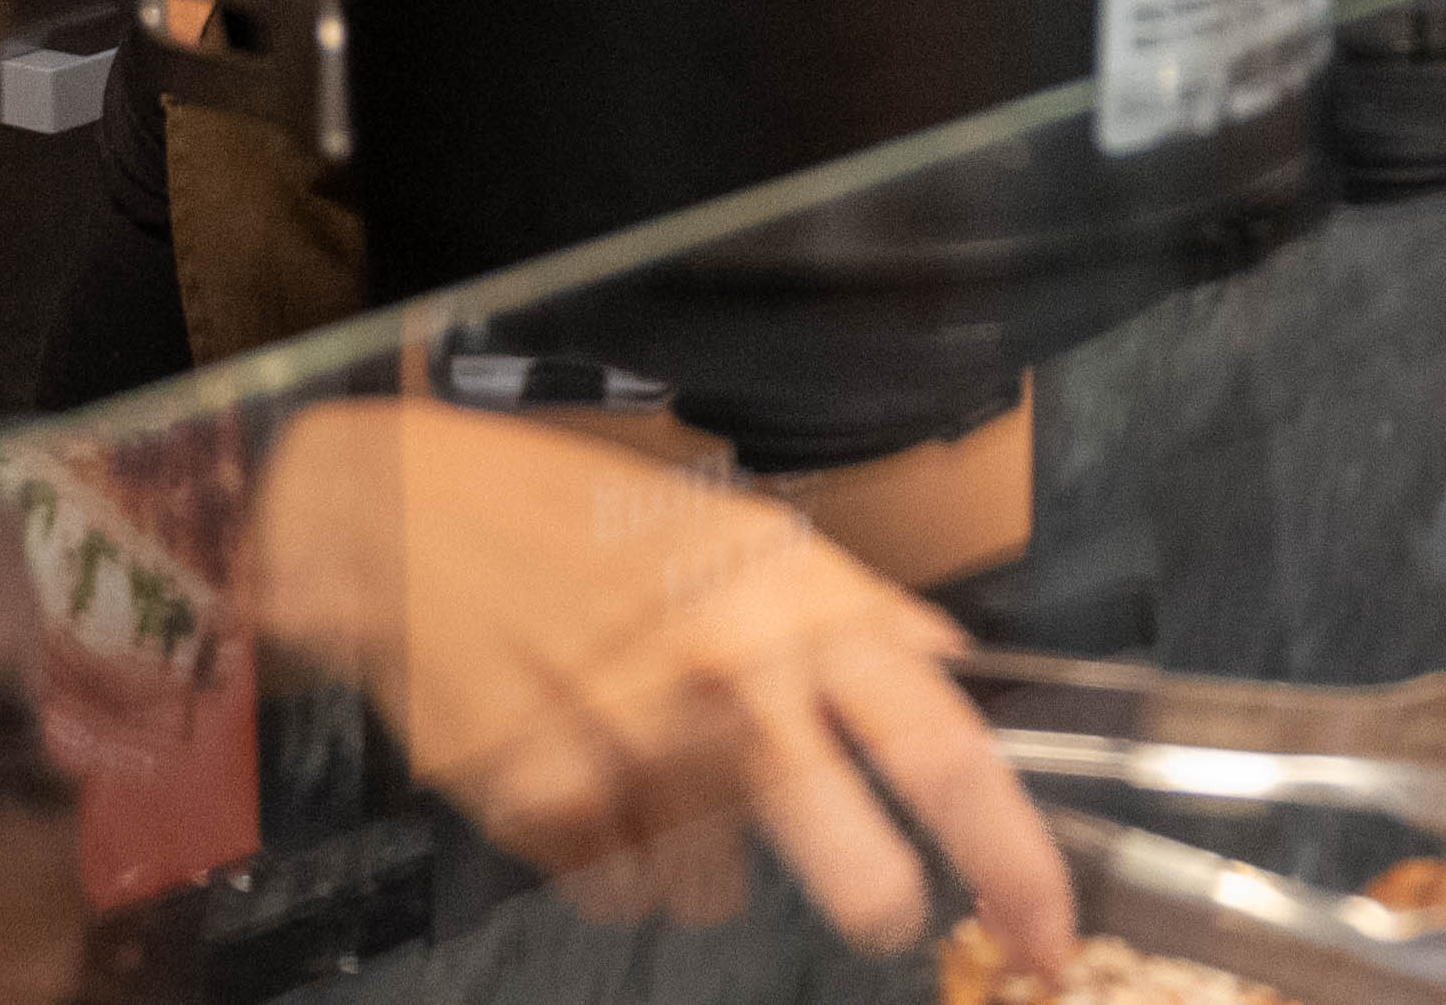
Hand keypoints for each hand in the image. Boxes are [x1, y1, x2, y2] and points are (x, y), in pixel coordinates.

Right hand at [250, 405, 1074, 973]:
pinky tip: (577, 764)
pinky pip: (616, 885)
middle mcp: (728, 678)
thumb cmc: (575, 515)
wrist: (400, 516)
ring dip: (698, 849)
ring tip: (645, 754)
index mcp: (797, 603)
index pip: (943, 745)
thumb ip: (853, 608)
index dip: (1010, 856)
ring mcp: (630, 749)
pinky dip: (608, 849)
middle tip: (875, 898)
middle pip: (852, 859)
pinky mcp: (541, 805)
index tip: (1045, 929)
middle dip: (875, 895)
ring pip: (717, 888)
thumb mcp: (738, 528)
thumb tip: (952, 665)